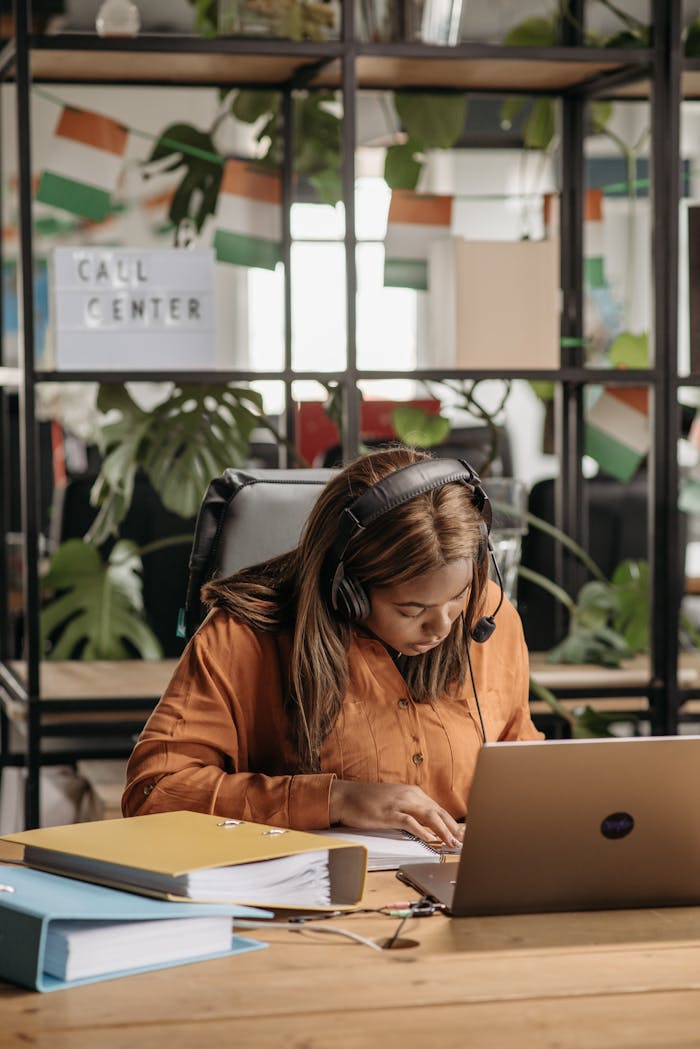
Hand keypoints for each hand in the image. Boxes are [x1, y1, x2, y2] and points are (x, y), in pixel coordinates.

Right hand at [329, 780, 463, 848]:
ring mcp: (399, 803)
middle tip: (464, 842)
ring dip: (443, 831)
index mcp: (413, 792)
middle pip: (438, 812)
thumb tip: (428, 825)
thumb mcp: (395, 802)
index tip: (462, 835)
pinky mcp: (388, 813)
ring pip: (428, 816)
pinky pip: (409, 822)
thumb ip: (412, 810)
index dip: (452, 823)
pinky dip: (422, 831)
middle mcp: (409, 795)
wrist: (345, 796)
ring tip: (453, 843)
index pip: (438, 809)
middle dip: (453, 828)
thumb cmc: (369, 801)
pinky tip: (430, 839)